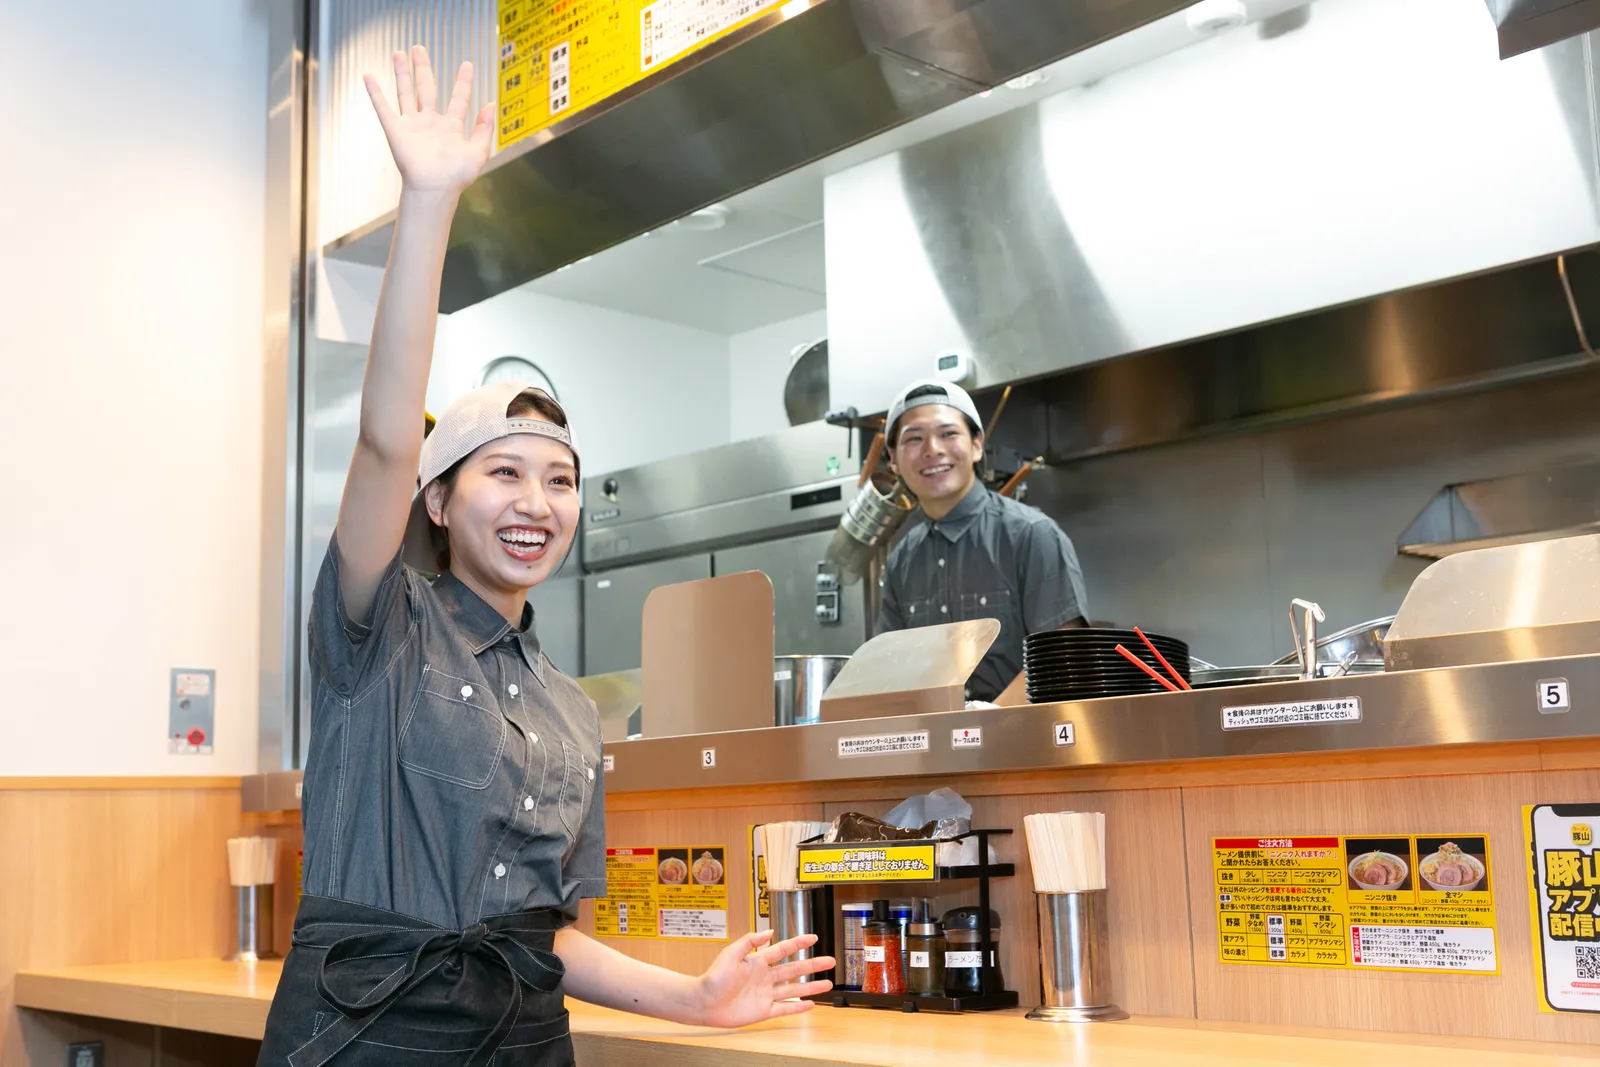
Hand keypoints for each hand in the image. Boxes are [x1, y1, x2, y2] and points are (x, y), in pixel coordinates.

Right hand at [363, 46, 492, 194]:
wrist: (434, 188)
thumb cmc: (456, 176)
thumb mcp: (478, 151)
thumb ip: (484, 128)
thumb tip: (491, 105)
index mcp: (451, 127)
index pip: (458, 98)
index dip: (463, 82)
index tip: (467, 64)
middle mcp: (430, 123)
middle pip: (426, 88)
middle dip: (423, 68)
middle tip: (419, 48)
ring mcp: (412, 125)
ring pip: (405, 92)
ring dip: (401, 73)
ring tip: (399, 53)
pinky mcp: (396, 130)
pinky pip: (383, 108)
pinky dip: (374, 92)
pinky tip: (368, 76)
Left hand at [694, 931, 834, 1027]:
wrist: (703, 1002)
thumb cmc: (713, 978)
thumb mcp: (730, 953)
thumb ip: (750, 942)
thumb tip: (769, 932)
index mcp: (758, 961)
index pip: (783, 949)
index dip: (798, 943)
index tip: (813, 937)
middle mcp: (765, 977)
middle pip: (794, 969)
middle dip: (813, 964)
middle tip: (829, 961)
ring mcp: (765, 994)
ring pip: (794, 989)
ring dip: (811, 986)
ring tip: (827, 984)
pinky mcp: (763, 1010)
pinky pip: (784, 1008)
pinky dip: (797, 1007)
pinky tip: (810, 1004)